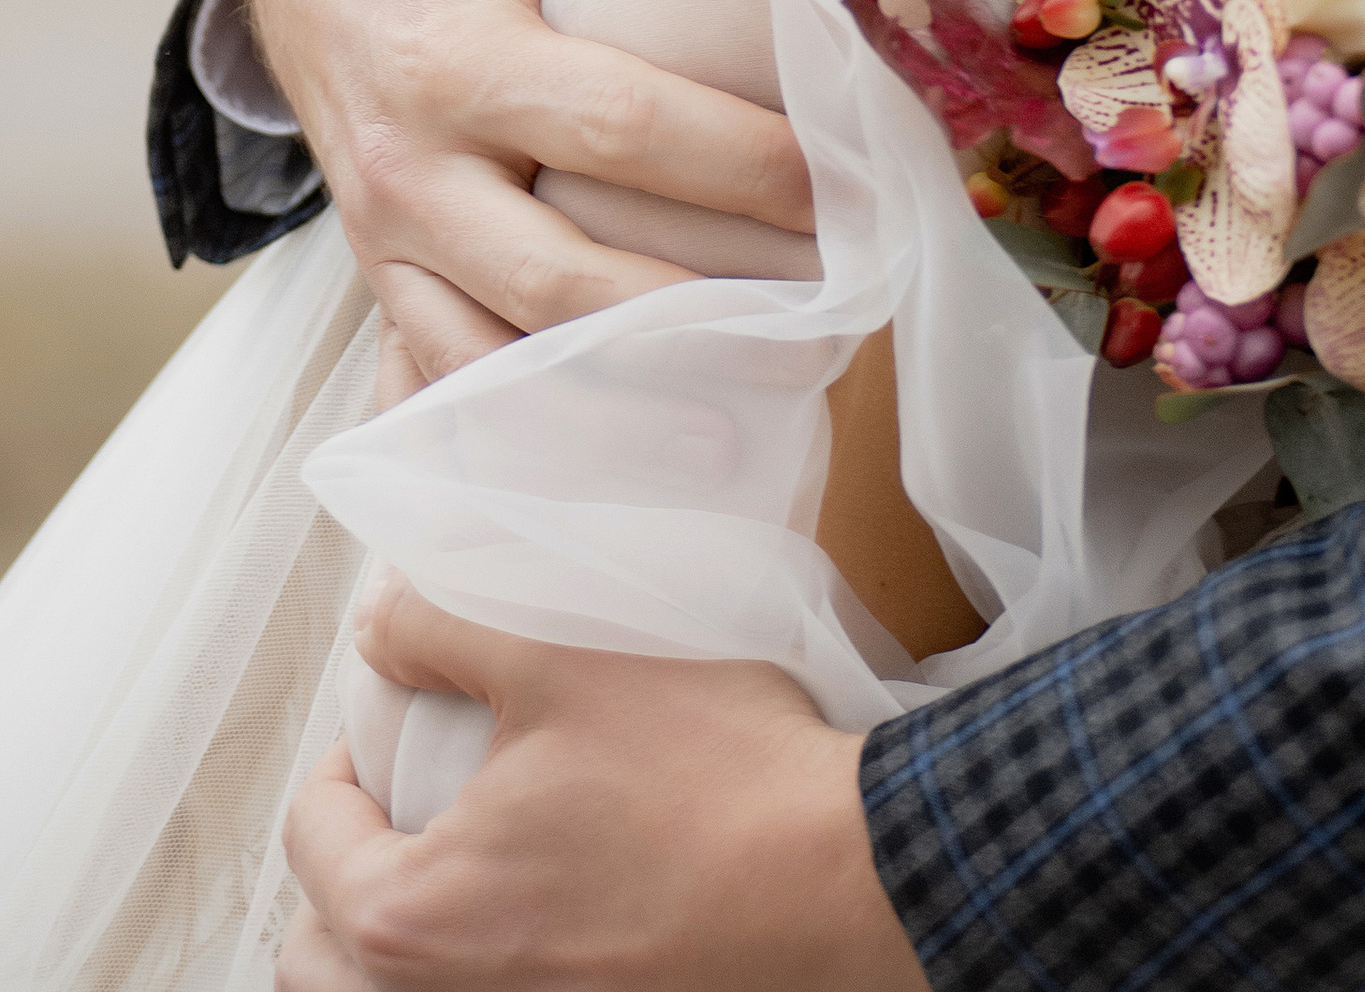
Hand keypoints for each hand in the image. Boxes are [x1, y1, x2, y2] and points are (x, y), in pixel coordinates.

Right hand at [244, 0, 811, 377]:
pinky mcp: (384, 282)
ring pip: (502, 365)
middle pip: (569, 281)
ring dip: (617, 404)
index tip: (850, 185)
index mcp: (461, 57)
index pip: (622, 129)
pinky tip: (612, 474)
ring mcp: (389, 244)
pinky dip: (522, 433)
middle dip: (702, 314)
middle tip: (830, 323)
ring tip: (745, 424)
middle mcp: (416, 172)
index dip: (741, 164)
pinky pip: (445, 385)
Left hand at [278, 583, 927, 990]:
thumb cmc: (705, 776)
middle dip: (342, 877)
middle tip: (405, 806)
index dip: (343, 759)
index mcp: (407, 920)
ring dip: (399, 941)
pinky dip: (475, 969)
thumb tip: (376, 625)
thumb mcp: (560, 657)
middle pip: (321, 960)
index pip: (311, 838)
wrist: (834, 877)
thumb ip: (441, 629)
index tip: (397, 721)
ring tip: (460, 870)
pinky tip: (536, 910)